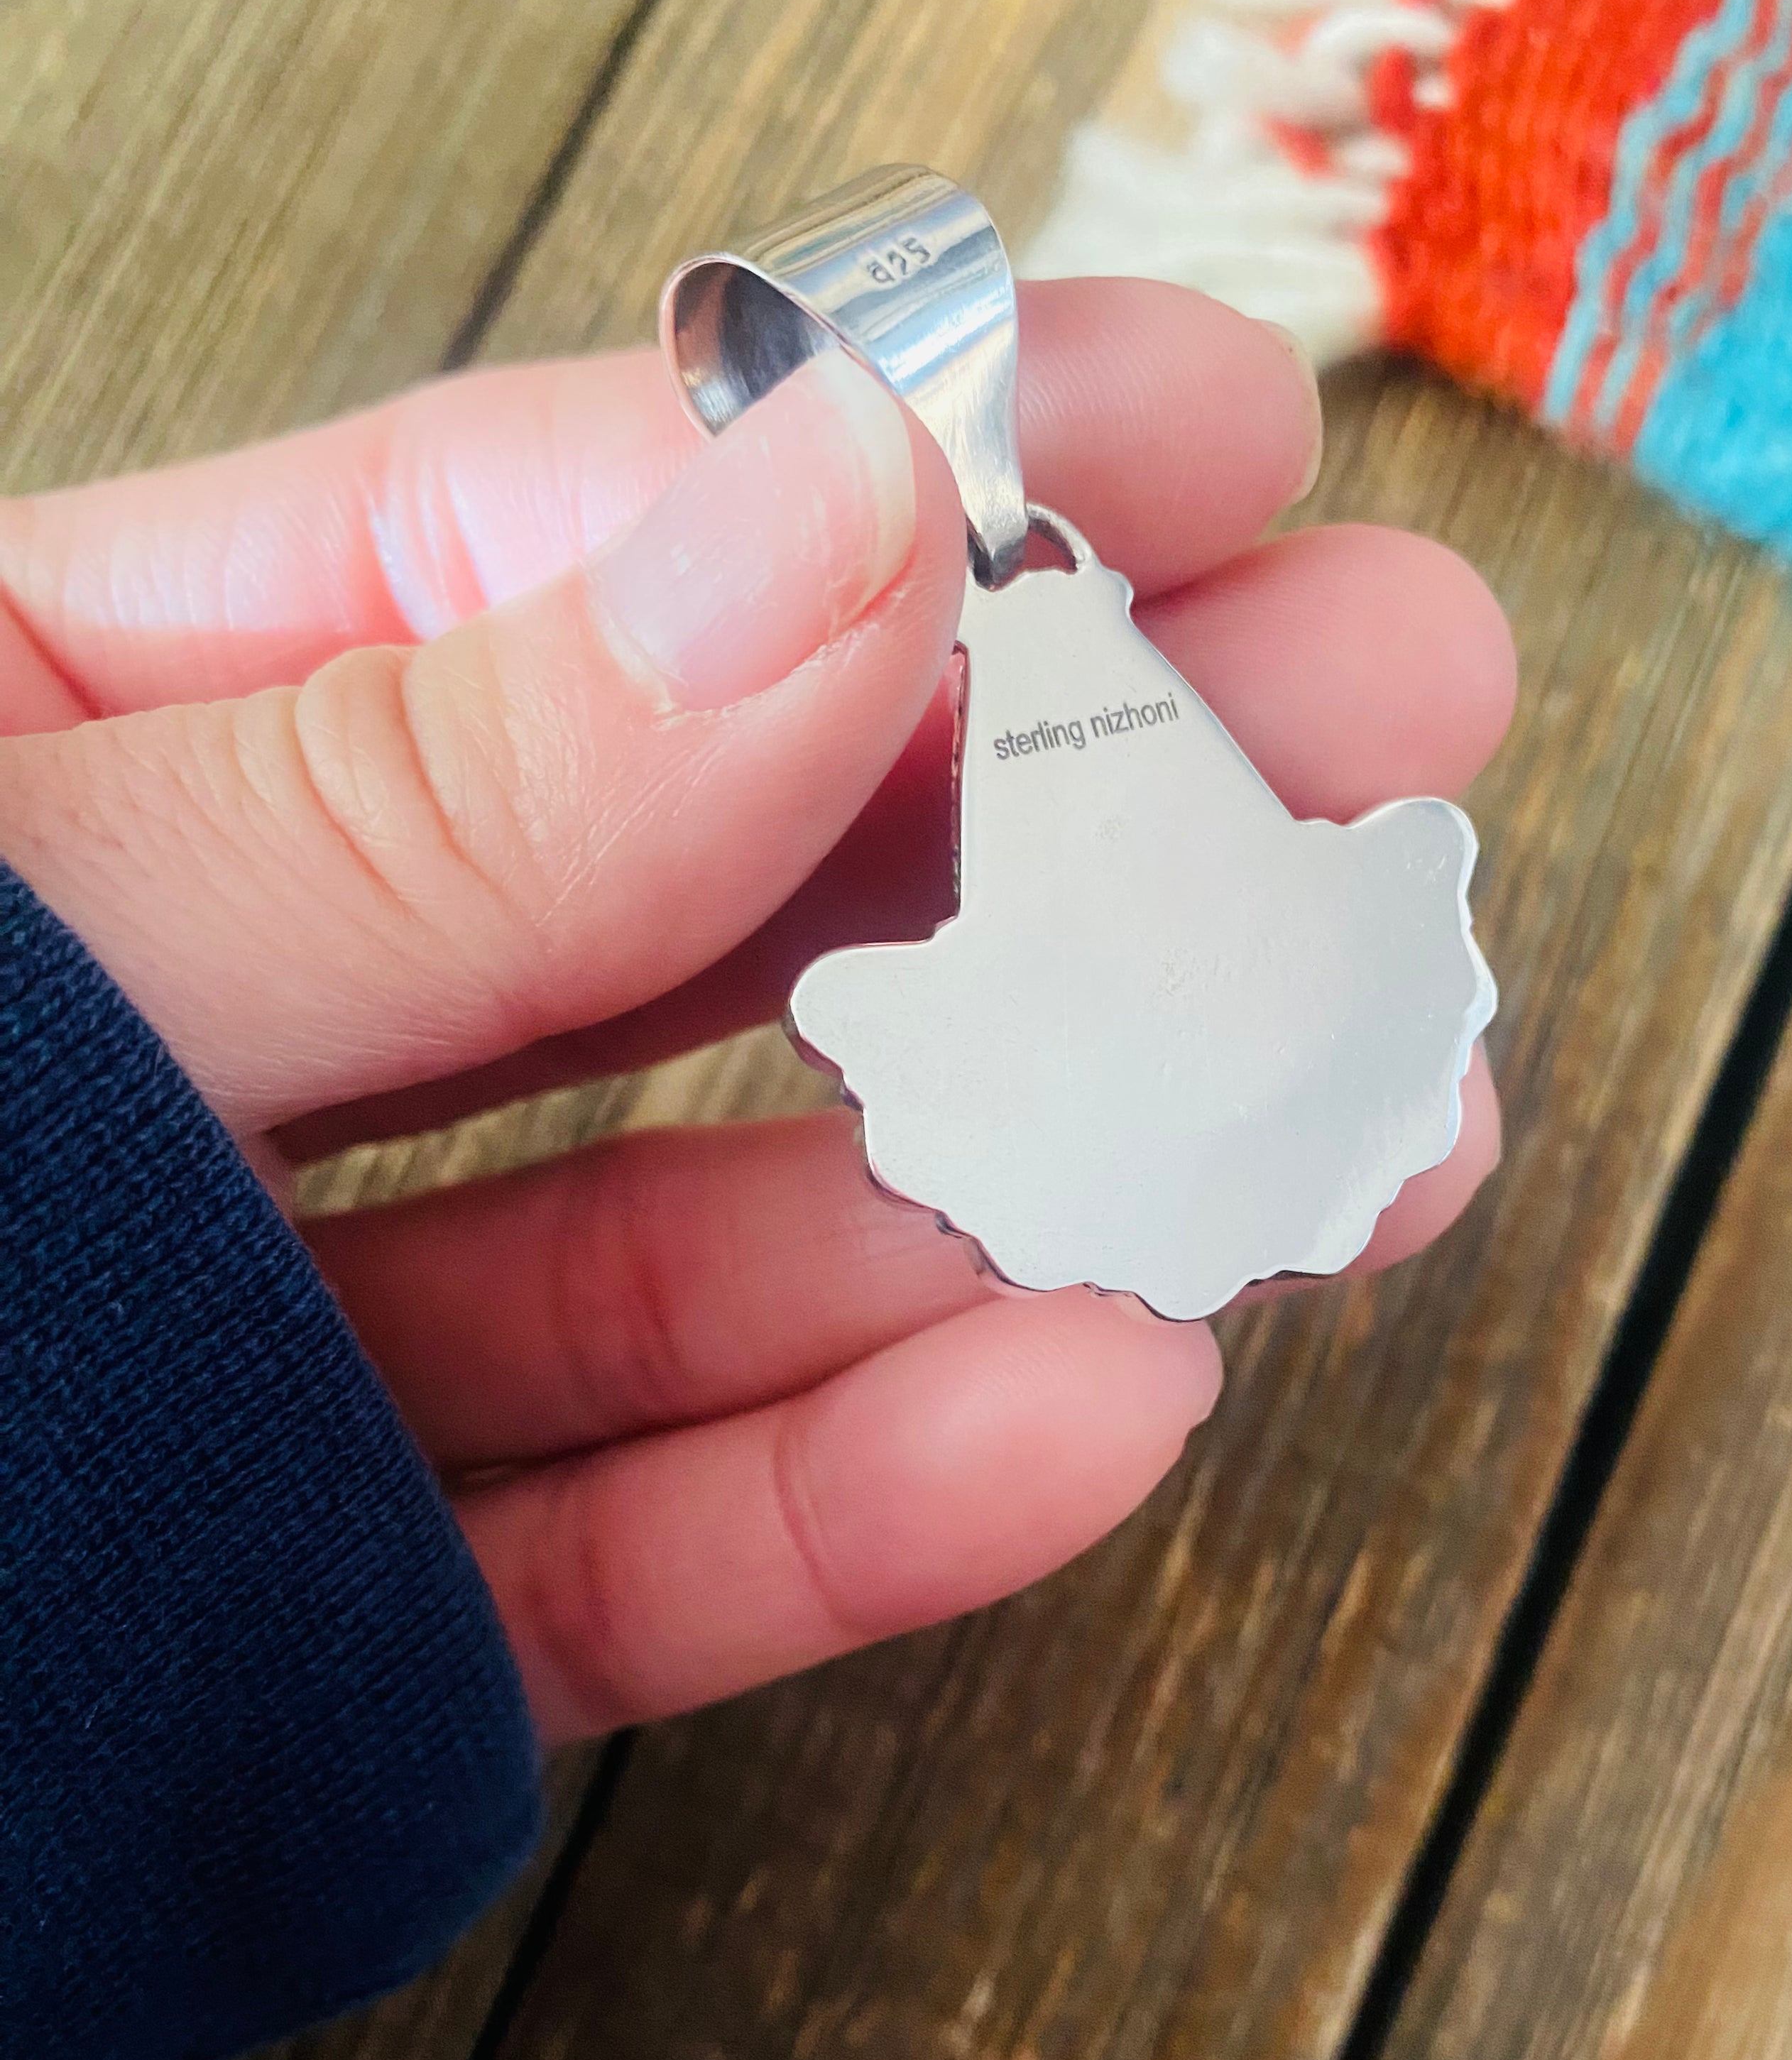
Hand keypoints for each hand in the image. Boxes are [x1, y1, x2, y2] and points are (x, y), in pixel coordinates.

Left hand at [0, 281, 1510, 1739]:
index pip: (532, 563)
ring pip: (706, 1237)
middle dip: (1062, 820)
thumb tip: (843, 527)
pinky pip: (601, 1554)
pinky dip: (843, 1499)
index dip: (889, 487)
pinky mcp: (304, 1626)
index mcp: (55, 757)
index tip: (1197, 433)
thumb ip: (419, 791)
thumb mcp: (25, 956)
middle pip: (698, 887)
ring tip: (1342, 1132)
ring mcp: (254, 1336)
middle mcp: (192, 1026)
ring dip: (1035, 1186)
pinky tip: (1089, 1405)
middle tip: (1387, 735)